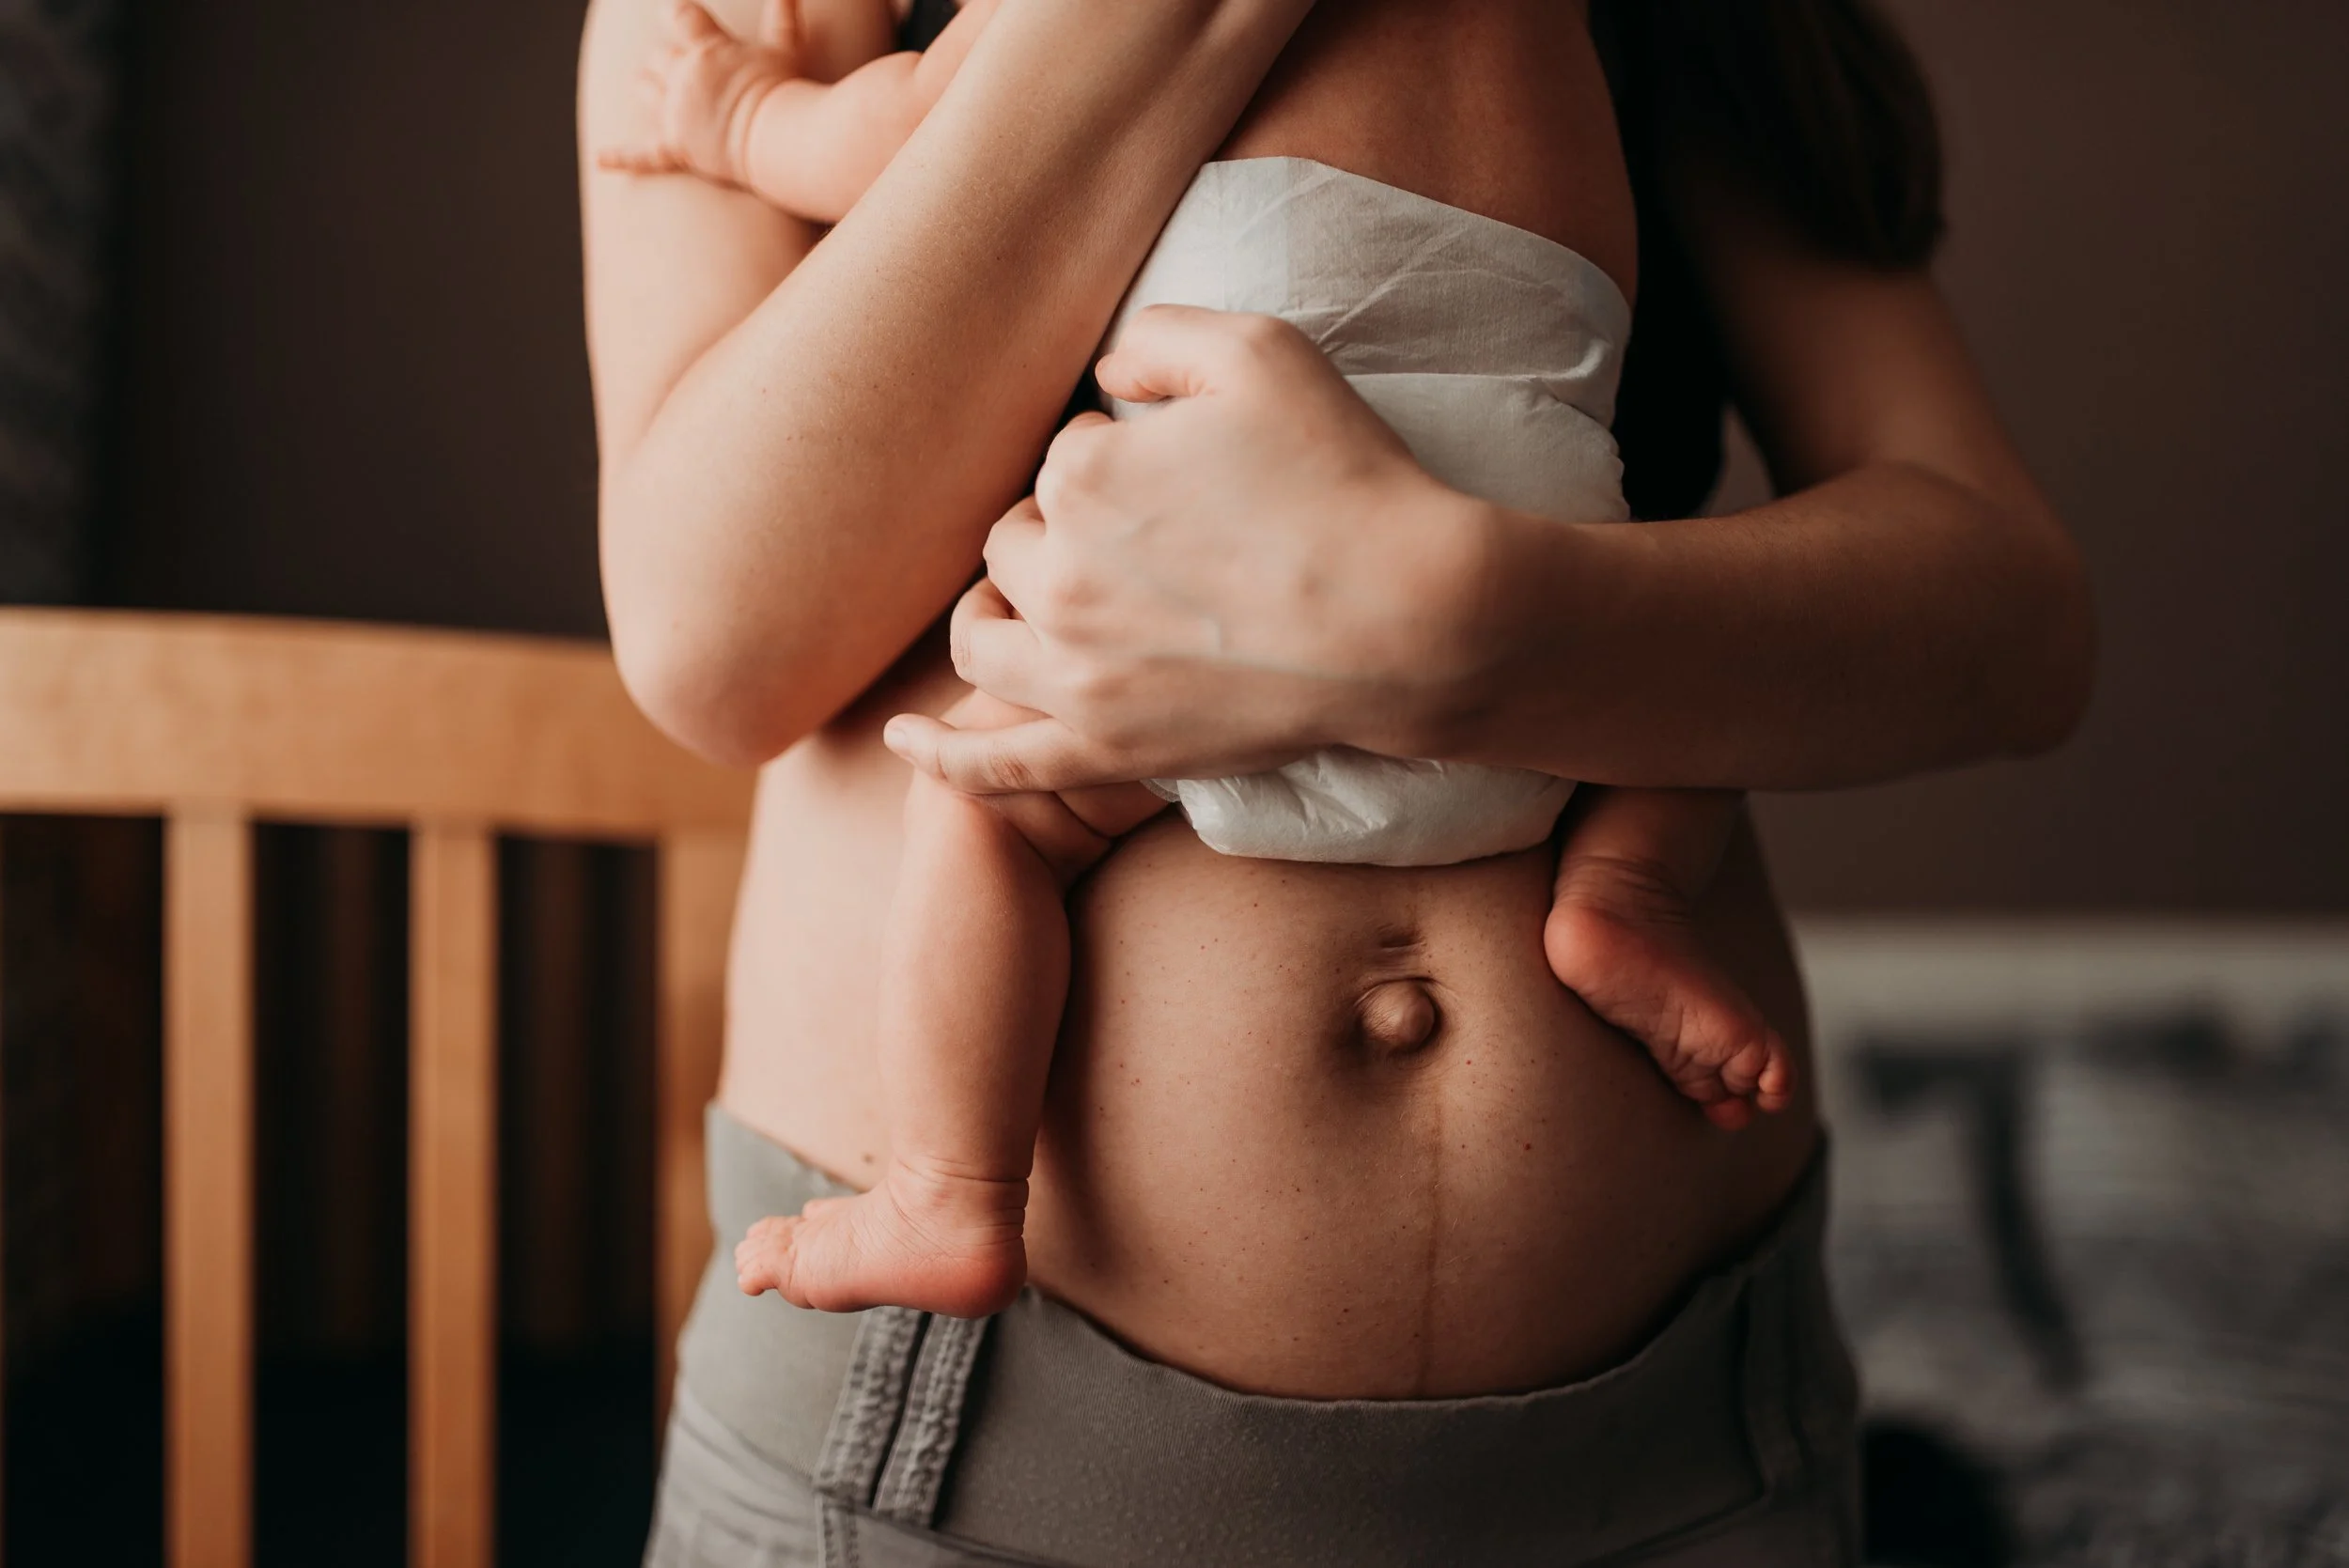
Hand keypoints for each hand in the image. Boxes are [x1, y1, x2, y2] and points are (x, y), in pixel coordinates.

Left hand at [597, 0, 803, 187]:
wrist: (776, 138)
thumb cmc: (782, 90)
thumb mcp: (785, 47)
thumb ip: (784, 13)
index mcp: (707, 51)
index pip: (683, 17)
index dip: (676, 12)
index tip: (673, 11)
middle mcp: (685, 77)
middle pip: (661, 57)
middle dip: (666, 58)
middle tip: (676, 62)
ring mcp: (678, 113)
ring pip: (646, 90)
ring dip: (646, 85)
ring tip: (643, 84)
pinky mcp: (678, 148)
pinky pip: (644, 154)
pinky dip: (621, 157)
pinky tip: (600, 158)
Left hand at [884, 305, 1489, 793]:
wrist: (1411, 617)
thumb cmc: (1345, 479)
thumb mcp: (1260, 351)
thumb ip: (1158, 338)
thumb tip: (1103, 378)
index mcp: (1080, 477)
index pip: (1062, 460)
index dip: (1122, 462)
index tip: (1188, 480)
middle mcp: (1059, 575)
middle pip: (1015, 543)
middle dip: (1058, 532)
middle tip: (1143, 542)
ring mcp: (1075, 672)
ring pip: (981, 637)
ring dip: (994, 611)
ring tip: (1032, 606)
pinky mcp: (1106, 748)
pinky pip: (997, 765)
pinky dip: (940, 756)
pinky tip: (900, 743)